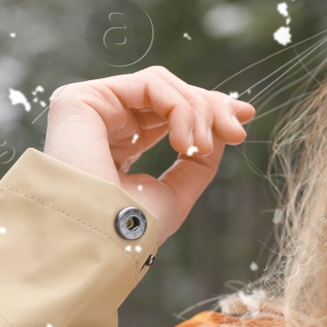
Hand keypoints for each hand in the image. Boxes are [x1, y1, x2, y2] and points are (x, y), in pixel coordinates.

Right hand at [44, 65, 255, 246]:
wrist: (100, 242)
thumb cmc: (132, 230)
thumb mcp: (177, 192)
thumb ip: (198, 159)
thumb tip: (223, 127)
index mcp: (120, 145)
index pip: (167, 110)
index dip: (208, 107)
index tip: (245, 117)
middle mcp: (103, 123)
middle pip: (168, 93)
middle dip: (210, 107)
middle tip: (237, 134)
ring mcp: (90, 109)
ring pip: (162, 84)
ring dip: (197, 111)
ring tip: (200, 149)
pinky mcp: (80, 99)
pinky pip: (149, 84)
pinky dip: (180, 108)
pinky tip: (185, 143)